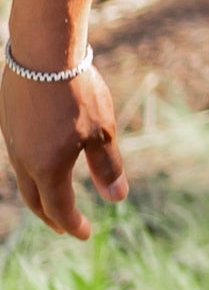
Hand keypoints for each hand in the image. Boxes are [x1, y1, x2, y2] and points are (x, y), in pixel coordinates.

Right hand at [2, 56, 126, 239]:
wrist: (42, 54)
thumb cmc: (77, 93)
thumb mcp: (102, 132)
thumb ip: (107, 167)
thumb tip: (117, 199)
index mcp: (47, 168)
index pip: (59, 208)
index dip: (72, 224)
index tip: (85, 234)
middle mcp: (23, 160)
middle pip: (35, 199)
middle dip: (52, 217)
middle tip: (66, 227)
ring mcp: (13, 141)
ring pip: (25, 178)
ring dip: (41, 194)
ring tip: (56, 198)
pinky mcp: (10, 123)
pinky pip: (20, 157)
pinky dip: (34, 171)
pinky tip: (45, 163)